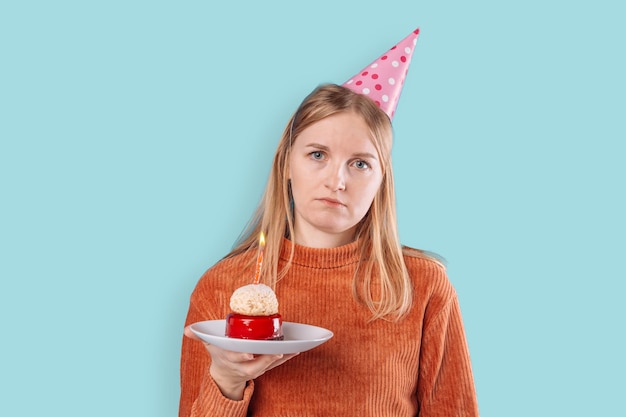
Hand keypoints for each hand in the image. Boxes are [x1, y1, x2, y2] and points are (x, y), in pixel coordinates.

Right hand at [184, 325, 298, 399]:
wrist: (226, 374)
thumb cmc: (221, 354)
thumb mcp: (210, 345)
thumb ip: (200, 336)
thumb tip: (187, 331)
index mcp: (230, 359)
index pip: (235, 358)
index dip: (242, 356)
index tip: (249, 353)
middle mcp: (243, 366)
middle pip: (256, 365)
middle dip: (266, 359)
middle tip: (276, 351)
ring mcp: (255, 369)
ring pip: (268, 365)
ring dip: (280, 358)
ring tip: (290, 349)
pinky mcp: (265, 368)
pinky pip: (277, 364)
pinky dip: (287, 357)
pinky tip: (296, 349)